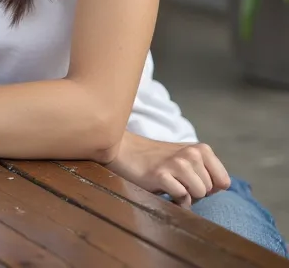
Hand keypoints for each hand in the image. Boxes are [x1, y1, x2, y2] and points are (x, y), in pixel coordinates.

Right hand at [106, 132, 230, 206]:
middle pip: (210, 190)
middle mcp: (192, 153)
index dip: (210, 187)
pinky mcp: (161, 174)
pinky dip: (175, 200)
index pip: (224, 182)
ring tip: (171, 184)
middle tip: (178, 181)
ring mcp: (177, 163)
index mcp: (201, 149)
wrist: (125, 150)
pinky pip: (182, 197)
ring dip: (185, 195)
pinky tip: (163, 189)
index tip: (193, 180)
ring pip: (198, 194)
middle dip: (196, 191)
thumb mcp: (186, 158)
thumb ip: (207, 170)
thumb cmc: (159, 159)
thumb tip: (223, 188)